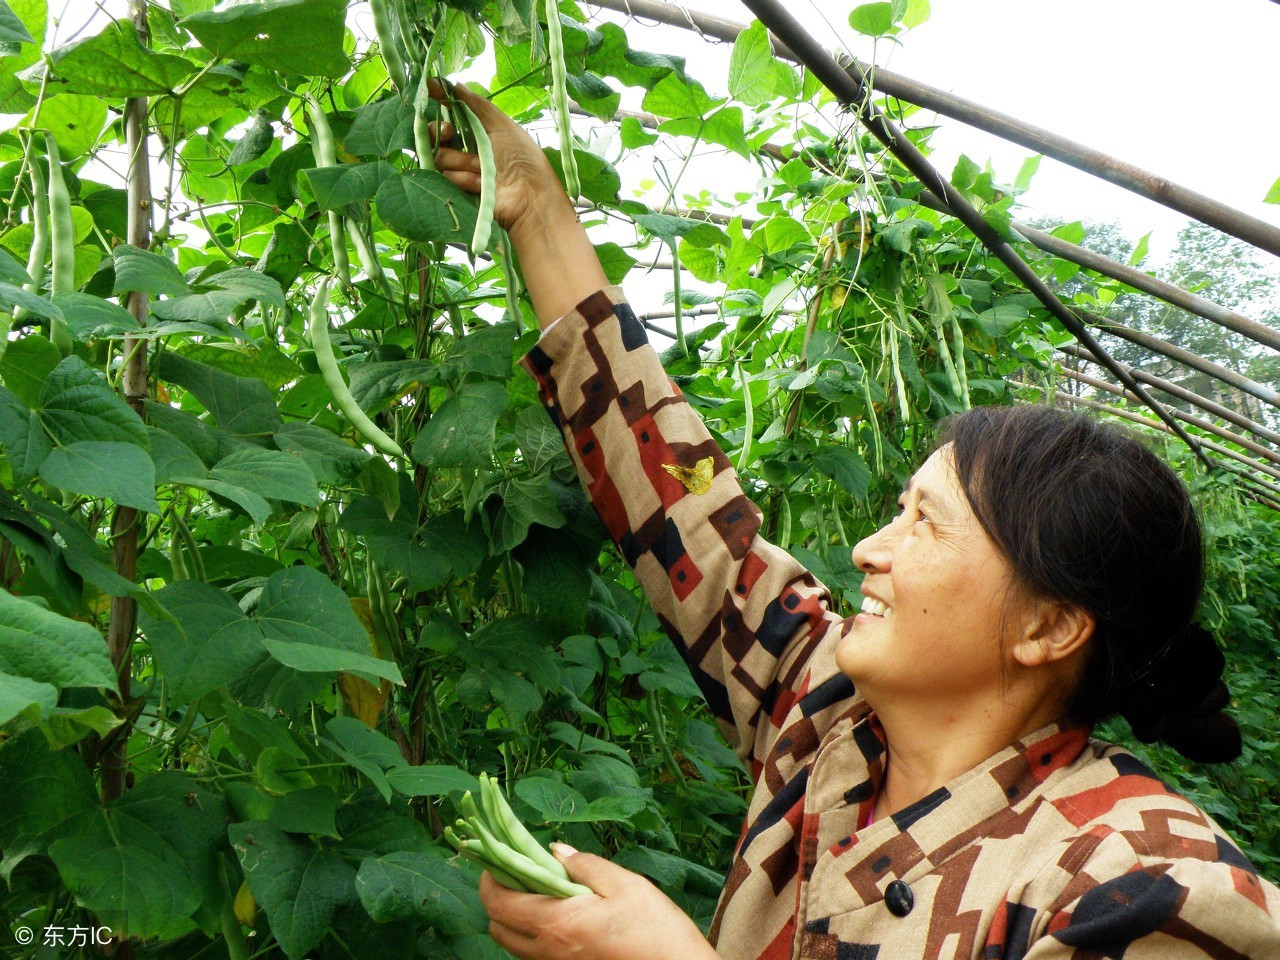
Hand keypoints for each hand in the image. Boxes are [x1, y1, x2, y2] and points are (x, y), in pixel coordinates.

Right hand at [429, 81, 566, 236]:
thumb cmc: (521, 158)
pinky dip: (463, 178)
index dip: (440, 98)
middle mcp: (468, 147)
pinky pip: (445, 177)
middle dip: (439, 130)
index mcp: (480, 130)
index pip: (453, 111)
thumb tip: (456, 84)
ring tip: (480, 168)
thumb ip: (477, 105)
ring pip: (440, 155)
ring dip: (460, 160)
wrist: (527, 196)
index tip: (431, 87)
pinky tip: (479, 183)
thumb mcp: (502, 125)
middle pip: (436, 133)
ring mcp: (462, 169)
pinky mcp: (458, 189)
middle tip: (449, 131)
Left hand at [480, 844, 718, 959]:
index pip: (498, 903)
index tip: (497, 857)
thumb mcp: (624, 885)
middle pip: (497, 928)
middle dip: (498, 898)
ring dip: (516, 917)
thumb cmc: (655, 931)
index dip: (489, 879)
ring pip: (515, 944)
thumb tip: (555, 851)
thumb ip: (585, 865)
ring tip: (542, 890)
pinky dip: (534, 933)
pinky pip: (535, 954)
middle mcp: (548, 951)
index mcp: (555, 924)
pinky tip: (562, 913)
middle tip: (521, 872)